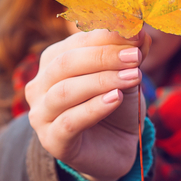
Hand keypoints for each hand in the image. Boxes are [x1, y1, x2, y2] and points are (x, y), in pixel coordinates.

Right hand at [25, 29, 149, 180]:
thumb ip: (130, 54)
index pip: (76, 42)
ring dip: (101, 81)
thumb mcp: (125, 76)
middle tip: (135, 55)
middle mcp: (39, 86)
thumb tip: (141, 31)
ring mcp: (41, 114)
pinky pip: (69, 121)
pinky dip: (94, 108)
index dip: (106, 35)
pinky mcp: (52, 140)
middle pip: (65, 63)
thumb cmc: (115, 107)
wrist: (115, 149)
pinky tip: (116, 99)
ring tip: (133, 77)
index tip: (137, 33)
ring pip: (65, 91)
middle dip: (103, 56)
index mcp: (53, 62)